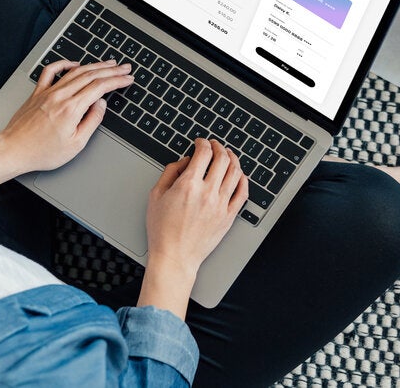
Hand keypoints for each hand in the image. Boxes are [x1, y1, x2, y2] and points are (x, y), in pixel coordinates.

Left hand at [0, 59, 133, 185]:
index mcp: (71, 109)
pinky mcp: (37, 93)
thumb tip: (101, 105)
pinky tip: (74, 63)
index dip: (117, 81)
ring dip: (94, 65)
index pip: (100, 87)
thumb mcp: (75, 144)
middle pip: (91, 75)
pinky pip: (51, 71)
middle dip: (111, 70)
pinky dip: (64, 64)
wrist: (14, 150)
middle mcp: (60, 96)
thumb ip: (92, 121)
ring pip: (75, 72)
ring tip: (108, 63)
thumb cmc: (42, 151)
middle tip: (124, 68)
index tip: (127, 79)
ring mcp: (48, 92)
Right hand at [137, 139, 247, 317]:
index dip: (203, 143)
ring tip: (229, 155)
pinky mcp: (229, 216)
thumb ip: (170, 173)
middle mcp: (208, 192)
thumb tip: (184, 161)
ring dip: (233, 159)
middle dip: (218, 147)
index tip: (200, 142)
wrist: (175, 257)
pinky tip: (240, 175)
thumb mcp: (156, 196)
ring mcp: (221, 204)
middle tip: (215, 145)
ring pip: (235, 172)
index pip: (203, 153)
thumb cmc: (162, 230)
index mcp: (188, 185)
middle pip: (222, 159)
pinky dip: (243, 180)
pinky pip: (243, 193)